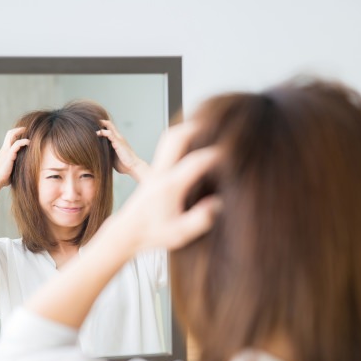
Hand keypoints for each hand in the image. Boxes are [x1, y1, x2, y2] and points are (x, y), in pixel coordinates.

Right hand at [0, 127, 29, 187]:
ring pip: (11, 135)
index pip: (9, 138)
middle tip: (27, 128)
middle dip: (19, 129)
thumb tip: (25, 165)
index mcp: (5, 151)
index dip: (16, 133)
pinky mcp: (9, 155)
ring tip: (29, 132)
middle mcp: (5, 149)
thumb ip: (16, 163)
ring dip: (21, 132)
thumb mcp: (11, 166)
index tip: (25, 133)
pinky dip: (23, 141)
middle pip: (9, 133)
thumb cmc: (4, 176)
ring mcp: (6, 151)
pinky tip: (29, 142)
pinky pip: (16, 144)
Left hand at [97, 120, 147, 180]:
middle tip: (90, 122)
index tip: (92, 127)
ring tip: (91, 126)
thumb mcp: (112, 156)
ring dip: (100, 125)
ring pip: (109, 126)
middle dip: (100, 122)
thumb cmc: (124, 164)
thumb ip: (107, 152)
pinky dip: (103, 132)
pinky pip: (110, 134)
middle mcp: (119, 137)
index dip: (101, 126)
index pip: (109, 128)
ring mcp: (119, 139)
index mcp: (117, 140)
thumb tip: (97, 154)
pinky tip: (97, 133)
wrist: (133, 167)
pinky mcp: (118, 142)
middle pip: (109, 124)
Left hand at [115, 122, 221, 249]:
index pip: (196, 161)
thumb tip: (218, 202)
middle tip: (218, 125)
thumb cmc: (153, 235)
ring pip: (169, 138)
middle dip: (198, 128)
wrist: (127, 232)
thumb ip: (200, 220)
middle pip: (176, 138)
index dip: (216, 155)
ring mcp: (155, 170)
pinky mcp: (154, 172)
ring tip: (207, 129)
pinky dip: (182, 140)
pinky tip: (195, 144)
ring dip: (188, 130)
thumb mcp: (179, 234)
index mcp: (170, 186)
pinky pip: (167, 147)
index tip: (233, 153)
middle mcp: (161, 173)